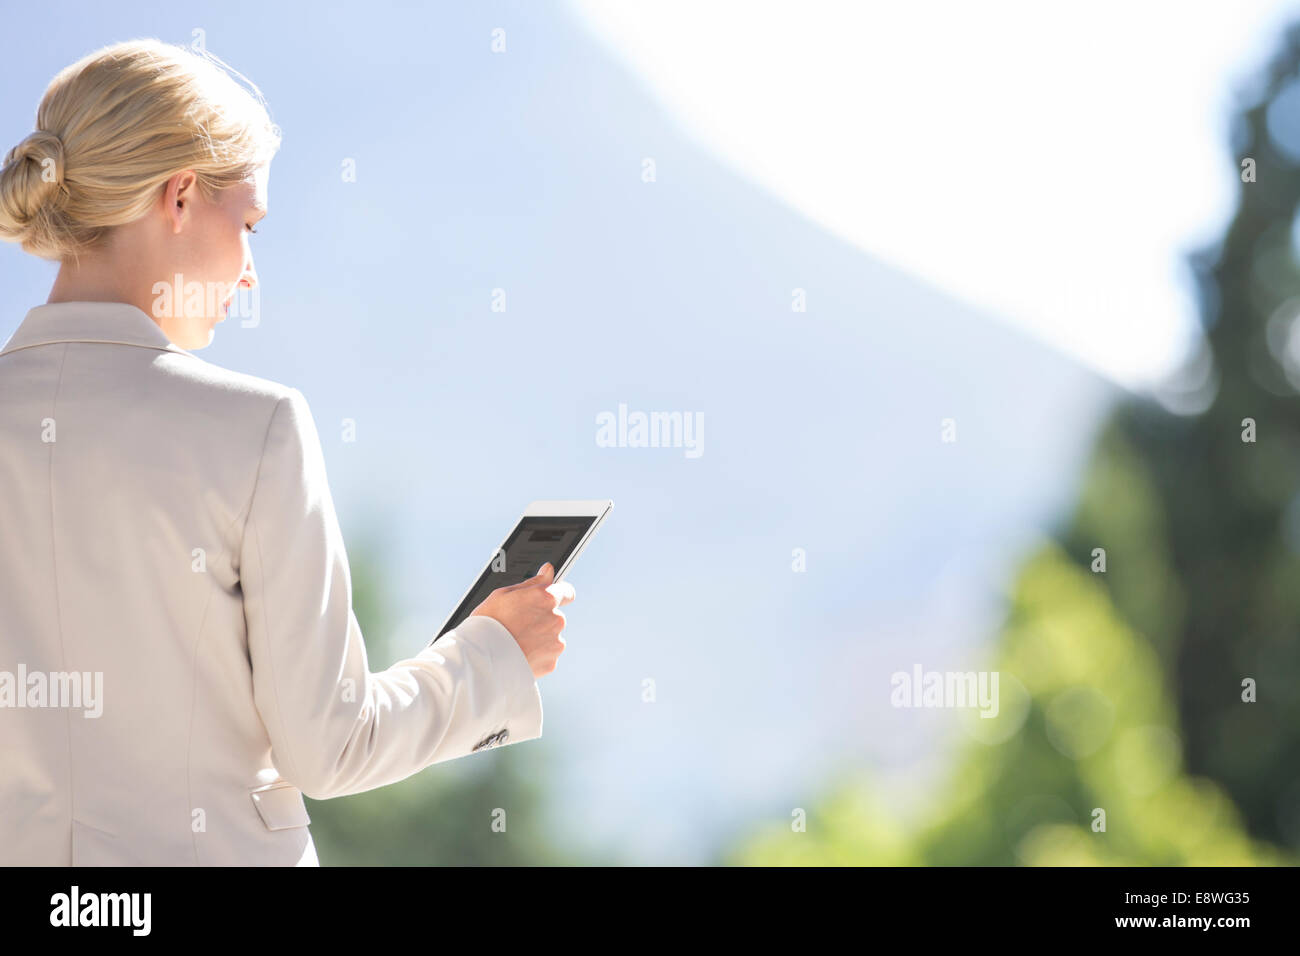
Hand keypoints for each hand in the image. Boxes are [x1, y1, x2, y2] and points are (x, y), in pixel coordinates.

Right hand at [470, 562, 573, 678]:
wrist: (480, 659)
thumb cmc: (488, 623)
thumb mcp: (504, 594)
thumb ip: (533, 582)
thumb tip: (549, 570)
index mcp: (546, 599)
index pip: (567, 592)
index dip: (559, 594)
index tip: (550, 599)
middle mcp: (556, 620)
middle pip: (555, 617)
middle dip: (541, 620)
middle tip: (518, 626)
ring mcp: (555, 643)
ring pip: (551, 637)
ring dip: (539, 639)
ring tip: (515, 643)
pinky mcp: (551, 663)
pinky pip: (547, 656)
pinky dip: (536, 656)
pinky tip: (518, 655)